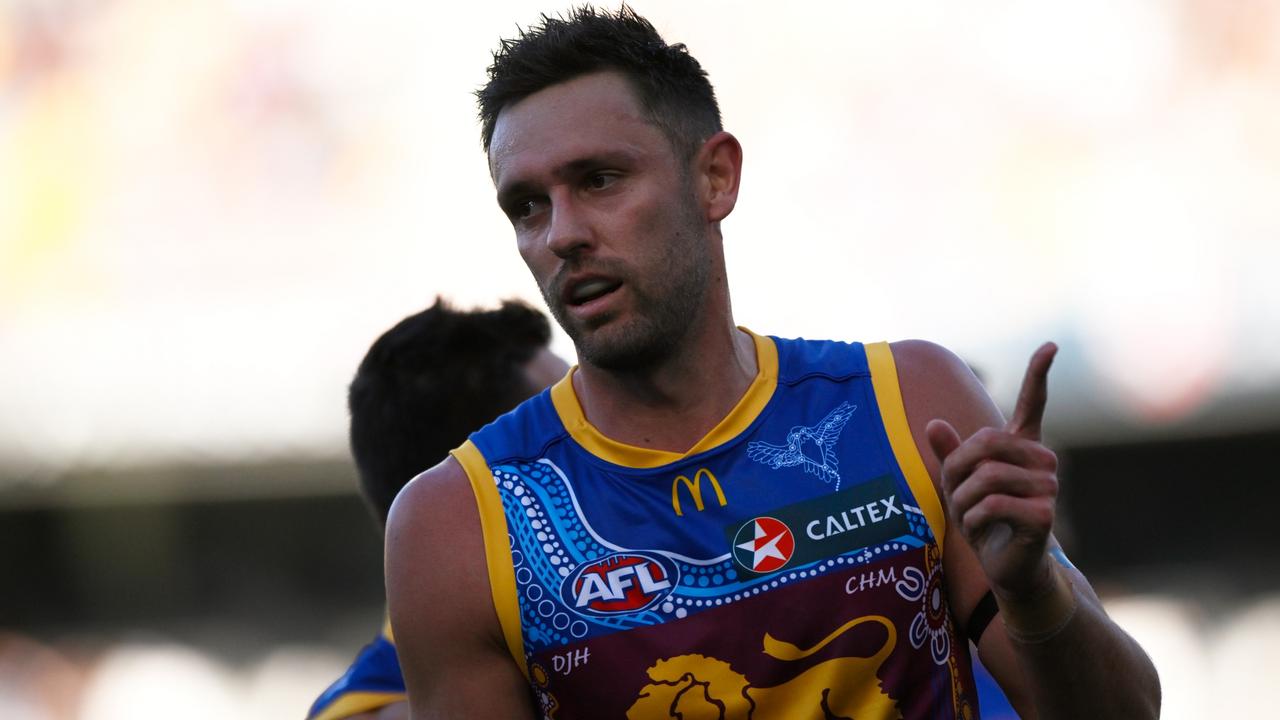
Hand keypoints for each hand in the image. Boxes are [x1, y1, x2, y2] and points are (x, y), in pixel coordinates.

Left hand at [926, 342, 1059, 601]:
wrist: (1006, 567)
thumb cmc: (985, 521)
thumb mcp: (958, 485)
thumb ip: (950, 455)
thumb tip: (933, 423)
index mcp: (1023, 447)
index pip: (1033, 403)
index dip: (1039, 373)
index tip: (1050, 345)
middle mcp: (1041, 461)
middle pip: (985, 443)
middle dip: (957, 471)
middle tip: (957, 498)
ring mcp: (1048, 486)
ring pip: (985, 476)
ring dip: (962, 501)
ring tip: (969, 518)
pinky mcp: (1045, 513)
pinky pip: (991, 505)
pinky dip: (973, 521)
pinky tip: (982, 532)